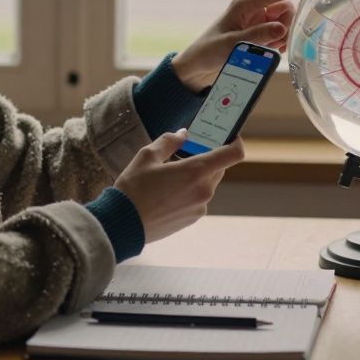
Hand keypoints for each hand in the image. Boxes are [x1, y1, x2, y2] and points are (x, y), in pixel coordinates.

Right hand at [113, 130, 244, 243]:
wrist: (124, 224)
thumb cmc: (134, 189)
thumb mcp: (147, 156)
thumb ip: (169, 141)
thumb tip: (183, 134)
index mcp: (196, 171)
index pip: (233, 154)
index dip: (235, 142)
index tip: (228, 136)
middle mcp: (204, 190)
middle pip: (219, 167)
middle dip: (206, 157)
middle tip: (186, 152)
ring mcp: (200, 206)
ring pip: (207, 183)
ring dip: (196, 175)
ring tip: (170, 175)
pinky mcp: (193, 218)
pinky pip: (198, 198)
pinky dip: (189, 191)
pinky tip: (167, 192)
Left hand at [170, 0, 311, 91]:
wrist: (199, 67)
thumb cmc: (209, 51)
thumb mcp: (232, 44)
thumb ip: (257, 36)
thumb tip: (283, 28)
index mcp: (244, 5)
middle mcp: (254, 11)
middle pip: (285, 10)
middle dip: (287, 26)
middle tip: (277, 43)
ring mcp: (258, 23)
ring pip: (285, 24)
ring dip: (283, 37)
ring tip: (269, 49)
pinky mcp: (260, 35)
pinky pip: (280, 35)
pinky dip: (279, 44)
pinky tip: (269, 52)